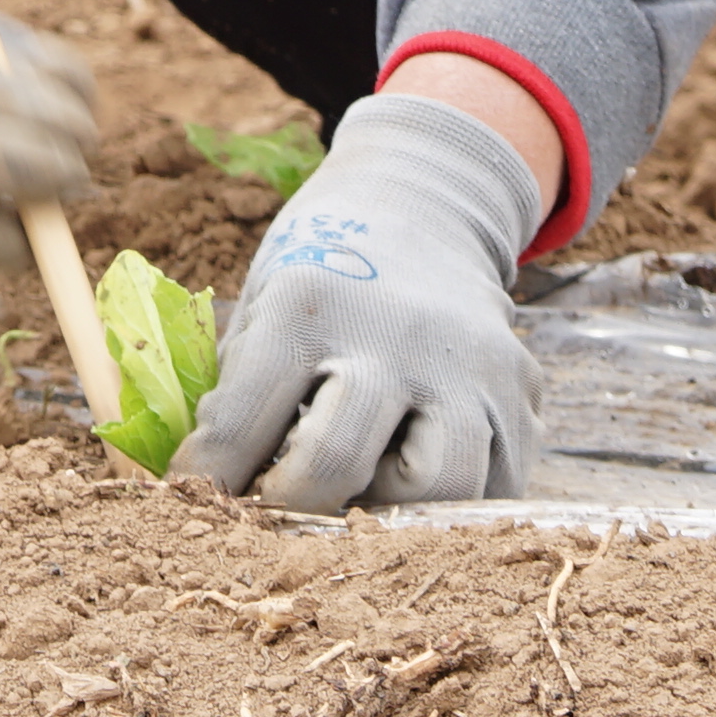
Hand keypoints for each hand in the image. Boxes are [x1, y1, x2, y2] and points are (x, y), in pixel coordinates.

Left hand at [172, 92, 544, 506]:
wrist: (425, 204)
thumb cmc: (322, 269)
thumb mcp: (264, 303)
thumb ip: (237, 391)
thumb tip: (205, 493)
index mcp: (309, 305)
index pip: (243, 422)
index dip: (208, 479)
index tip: (194, 500)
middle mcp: (395, 334)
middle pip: (336, 464)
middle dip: (291, 510)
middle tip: (275, 511)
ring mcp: (469, 364)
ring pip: (438, 489)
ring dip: (389, 511)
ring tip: (360, 493)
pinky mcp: (521, 391)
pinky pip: (497, 484)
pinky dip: (451, 504)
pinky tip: (414, 476)